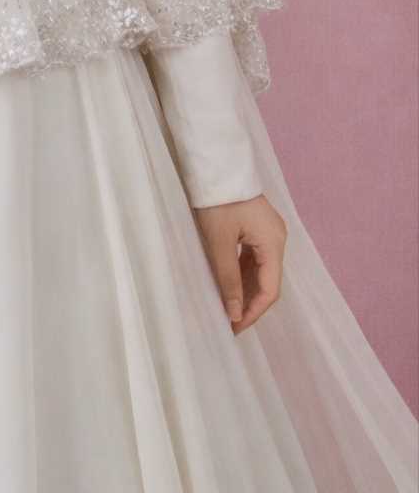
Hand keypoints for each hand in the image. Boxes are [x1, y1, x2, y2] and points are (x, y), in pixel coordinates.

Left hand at [192, 193, 286, 334]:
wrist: (216, 165)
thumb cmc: (217, 201)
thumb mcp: (219, 242)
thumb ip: (228, 279)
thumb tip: (235, 313)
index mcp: (274, 243)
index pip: (270, 290)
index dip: (254, 312)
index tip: (235, 328)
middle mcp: (277, 239)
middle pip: (268, 282)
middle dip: (250, 304)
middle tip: (228, 323)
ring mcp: (268, 233)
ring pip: (261, 271)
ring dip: (245, 291)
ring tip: (227, 309)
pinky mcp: (257, 228)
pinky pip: (254, 258)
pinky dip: (243, 275)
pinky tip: (228, 286)